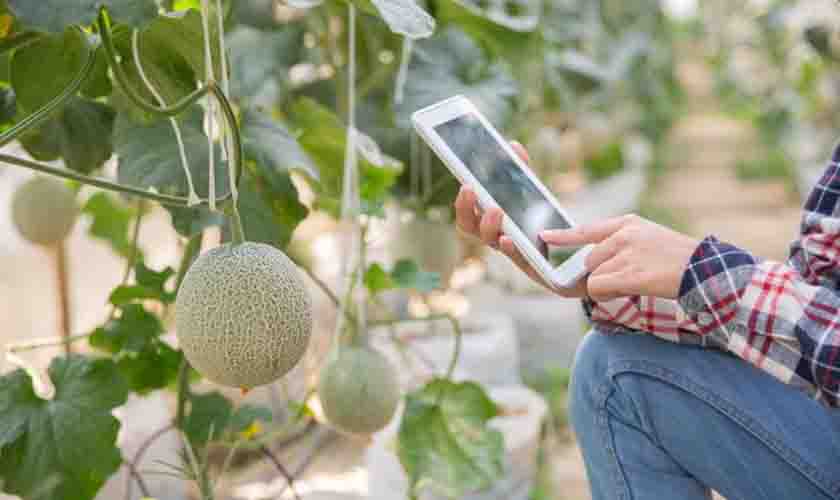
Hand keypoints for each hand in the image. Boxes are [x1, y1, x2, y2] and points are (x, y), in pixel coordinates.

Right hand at [453, 142, 587, 297]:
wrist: (573, 255)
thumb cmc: (544, 223)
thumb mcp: (532, 192)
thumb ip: (522, 171)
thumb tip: (513, 146)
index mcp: (491, 219)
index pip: (467, 212)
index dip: (462, 200)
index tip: (464, 182)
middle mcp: (496, 236)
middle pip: (469, 227)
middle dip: (466, 208)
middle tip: (470, 189)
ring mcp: (512, 251)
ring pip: (490, 241)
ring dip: (488, 225)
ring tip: (495, 210)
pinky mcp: (530, 265)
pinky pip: (516, 258)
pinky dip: (510, 247)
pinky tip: (509, 238)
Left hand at [542, 215, 699, 300]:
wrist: (705, 270)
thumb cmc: (677, 259)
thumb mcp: (648, 237)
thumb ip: (619, 242)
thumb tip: (590, 259)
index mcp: (627, 223)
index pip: (586, 229)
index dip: (562, 235)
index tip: (543, 236)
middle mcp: (623, 234)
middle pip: (588, 260)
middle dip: (599, 275)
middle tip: (628, 277)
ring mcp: (626, 252)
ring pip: (594, 276)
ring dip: (608, 287)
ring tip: (639, 280)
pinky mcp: (629, 272)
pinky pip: (600, 287)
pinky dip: (609, 294)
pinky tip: (633, 288)